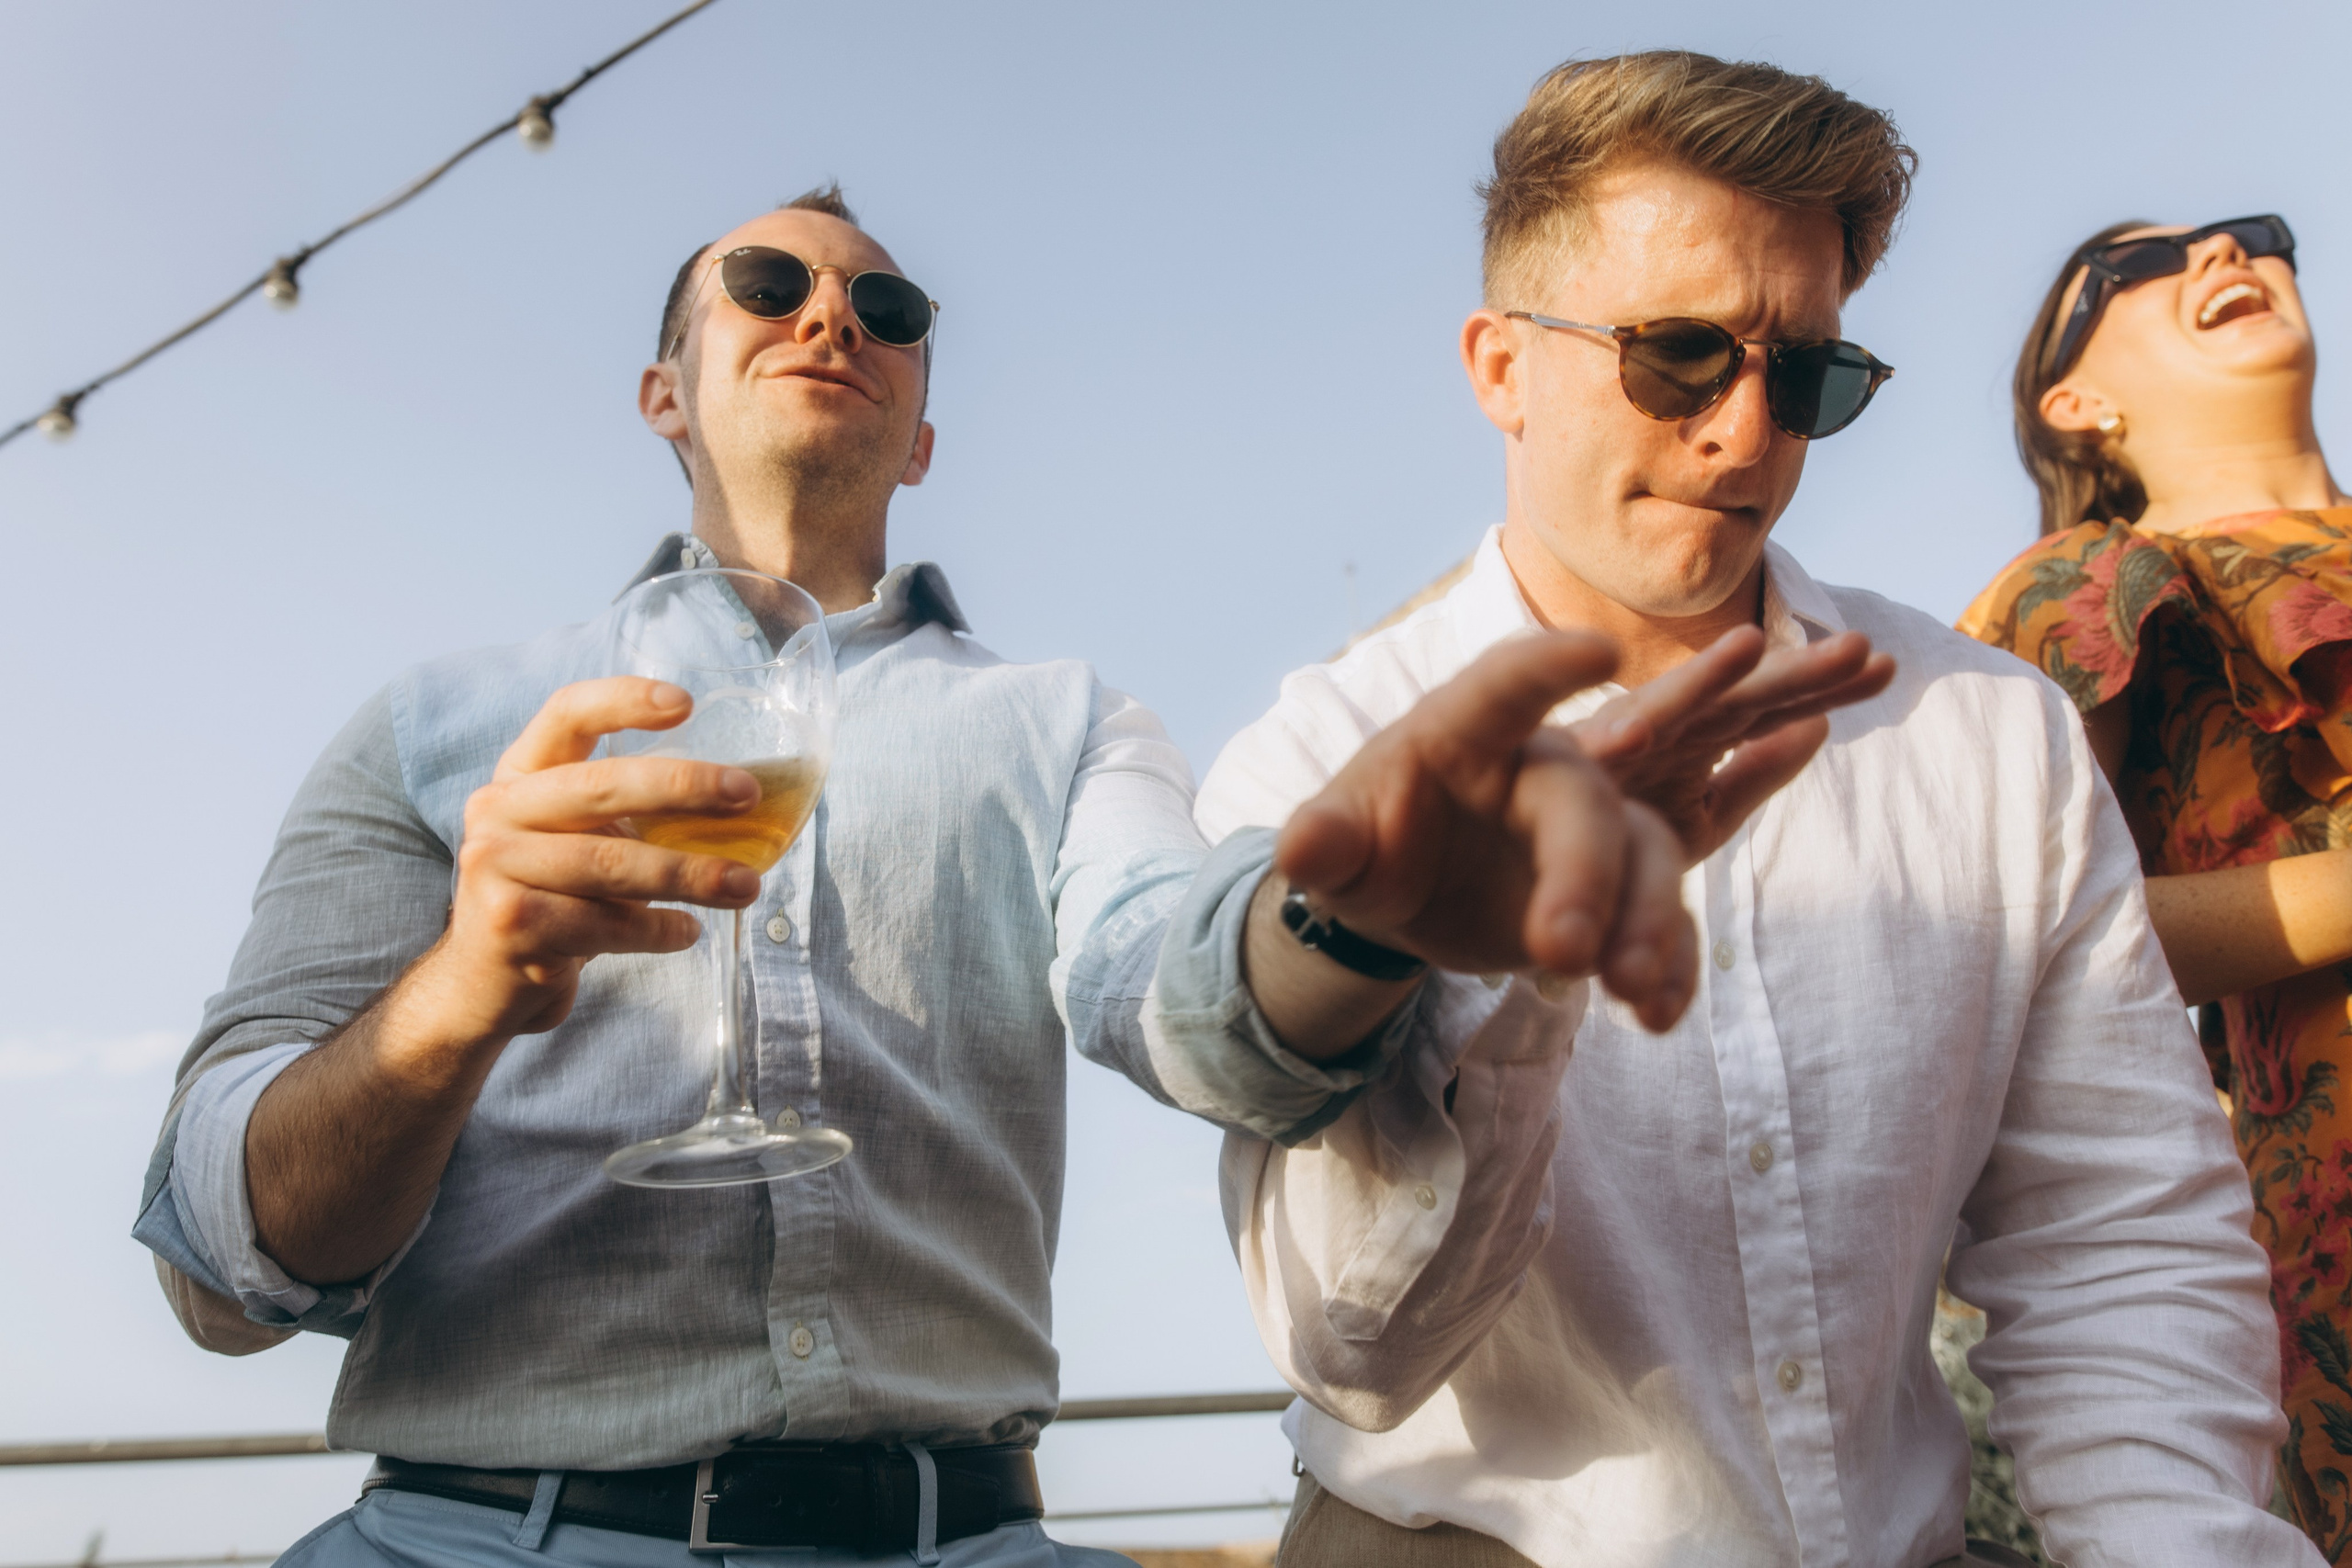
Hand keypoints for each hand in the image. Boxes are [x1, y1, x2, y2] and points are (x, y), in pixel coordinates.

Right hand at [417, 678, 767, 1045]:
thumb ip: (627, 813)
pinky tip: (687, 931)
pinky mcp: (510, 924)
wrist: (484, 983)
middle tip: (748, 793)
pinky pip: (605, 923)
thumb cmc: (555, 900)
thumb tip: (741, 800)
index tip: (686, 703)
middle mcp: (497, 810)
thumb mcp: (577, 840)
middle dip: (684, 785)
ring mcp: (495, 866)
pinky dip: (659, 929)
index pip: (566, 713)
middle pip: (600, 785)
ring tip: (745, 886)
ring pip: (611, 863)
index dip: (623, 699)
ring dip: (691, 875)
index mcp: (520, 776)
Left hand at [1275, 632, 1695, 1030]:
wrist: (1403, 895)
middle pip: (1585, 806)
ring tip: (1630, 990)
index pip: (1505, 687)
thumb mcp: (1338, 843)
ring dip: (1647, 923)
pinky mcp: (1616, 894)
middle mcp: (1542, 773)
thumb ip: (1323, 841)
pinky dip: (1669, 966)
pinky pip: (1660, 920)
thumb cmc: (1372, 841)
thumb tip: (1299, 849)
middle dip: (1585, 877)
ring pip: (1646, 857)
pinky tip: (1658, 1015)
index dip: (1550, 665)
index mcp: (1465, 733)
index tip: (1598, 651)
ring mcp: (1589, 832)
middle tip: (1564, 953)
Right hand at [1572, 627, 1893, 861]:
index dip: (1825, 685)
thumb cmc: (1615, 839)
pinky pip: (1589, 763)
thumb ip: (1755, 774)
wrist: (1531, 872)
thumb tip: (1820, 725)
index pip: (1772, 706)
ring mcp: (1615, 747)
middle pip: (1735, 698)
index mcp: (1697, 738)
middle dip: (1792, 674)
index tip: (1888, 666)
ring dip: (1703, 681)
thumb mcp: (1700, 816)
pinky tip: (1636, 730)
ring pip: (1666, 711)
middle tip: (1860, 648)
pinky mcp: (1567, 775)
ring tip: (1750, 647)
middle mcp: (1661, 731)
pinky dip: (1610, 743)